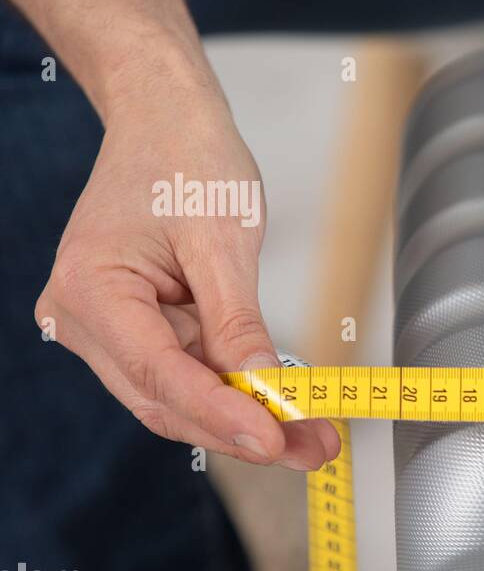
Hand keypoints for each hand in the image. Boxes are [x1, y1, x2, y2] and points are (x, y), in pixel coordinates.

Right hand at [35, 81, 338, 468]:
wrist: (166, 119)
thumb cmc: (185, 159)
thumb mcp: (223, 240)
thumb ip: (238, 323)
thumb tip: (263, 390)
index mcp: (91, 290)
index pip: (160, 373)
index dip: (221, 414)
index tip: (274, 441)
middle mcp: (84, 319)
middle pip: (166, 399)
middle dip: (243, 429)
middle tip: (312, 451)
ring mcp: (108, 329)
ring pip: (178, 396)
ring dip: (245, 419)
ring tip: (312, 437)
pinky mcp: (137, 330)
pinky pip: (186, 373)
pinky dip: (234, 392)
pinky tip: (281, 407)